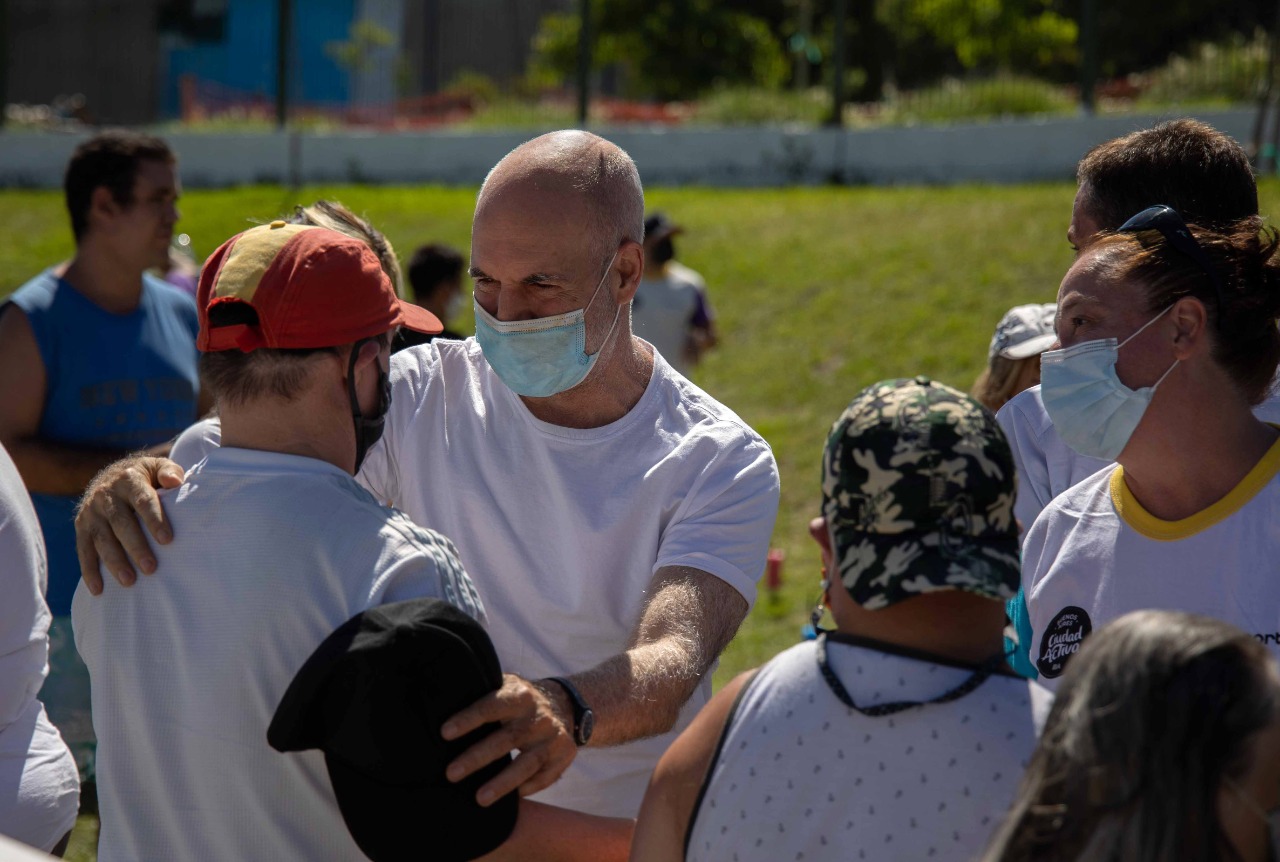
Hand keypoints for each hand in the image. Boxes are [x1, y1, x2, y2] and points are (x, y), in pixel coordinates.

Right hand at [75, 456, 183, 593]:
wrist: (111, 475)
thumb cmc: (146, 477)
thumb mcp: (157, 467)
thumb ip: (169, 471)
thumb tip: (175, 481)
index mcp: (129, 480)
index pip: (143, 500)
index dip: (154, 519)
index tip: (167, 540)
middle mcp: (106, 495)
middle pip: (121, 523)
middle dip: (135, 546)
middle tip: (151, 568)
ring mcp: (91, 512)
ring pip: (101, 539)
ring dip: (114, 561)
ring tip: (129, 581)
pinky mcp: (81, 527)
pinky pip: (83, 550)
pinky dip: (89, 571)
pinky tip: (98, 589)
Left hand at [441, 673, 577, 806]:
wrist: (563, 704)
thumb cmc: (517, 701)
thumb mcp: (505, 687)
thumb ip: (481, 692)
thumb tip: (440, 699)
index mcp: (519, 695)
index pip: (491, 706)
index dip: (468, 719)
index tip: (444, 733)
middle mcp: (538, 715)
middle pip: (506, 739)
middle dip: (477, 757)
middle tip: (451, 773)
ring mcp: (553, 736)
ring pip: (528, 763)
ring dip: (503, 783)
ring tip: (480, 799)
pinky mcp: (564, 755)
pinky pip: (544, 777)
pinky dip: (526, 788)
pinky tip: (509, 800)